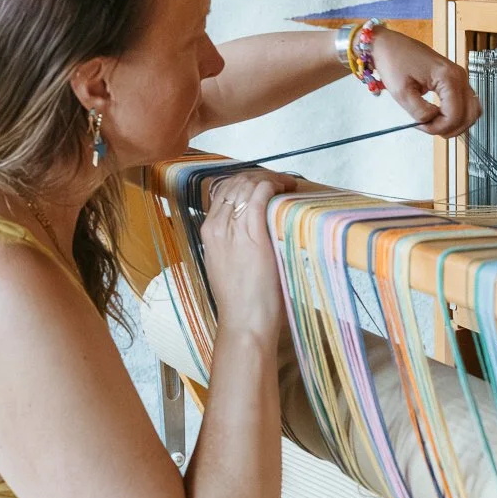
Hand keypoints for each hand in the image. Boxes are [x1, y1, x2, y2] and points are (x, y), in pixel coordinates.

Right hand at [200, 169, 297, 343]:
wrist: (244, 321)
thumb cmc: (241, 299)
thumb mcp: (227, 263)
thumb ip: (233, 242)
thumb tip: (253, 226)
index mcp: (208, 231)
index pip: (225, 190)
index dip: (247, 181)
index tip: (266, 184)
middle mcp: (217, 226)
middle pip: (236, 183)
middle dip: (260, 176)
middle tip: (281, 182)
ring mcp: (233, 229)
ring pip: (248, 185)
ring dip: (270, 179)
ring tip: (287, 184)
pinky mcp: (252, 235)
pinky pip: (260, 195)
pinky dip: (274, 185)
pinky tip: (286, 189)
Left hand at [370, 29, 481, 137]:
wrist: (390, 45)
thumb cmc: (394, 60)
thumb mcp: (402, 92)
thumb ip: (420, 112)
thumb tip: (432, 122)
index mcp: (448, 77)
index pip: (455, 115)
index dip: (440, 127)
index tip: (423, 126)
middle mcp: (458, 76)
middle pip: (469, 115)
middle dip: (450, 128)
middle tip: (429, 127)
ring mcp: (459, 77)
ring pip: (471, 111)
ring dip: (456, 123)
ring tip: (435, 124)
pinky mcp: (455, 80)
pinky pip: (465, 104)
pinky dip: (457, 115)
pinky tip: (440, 116)